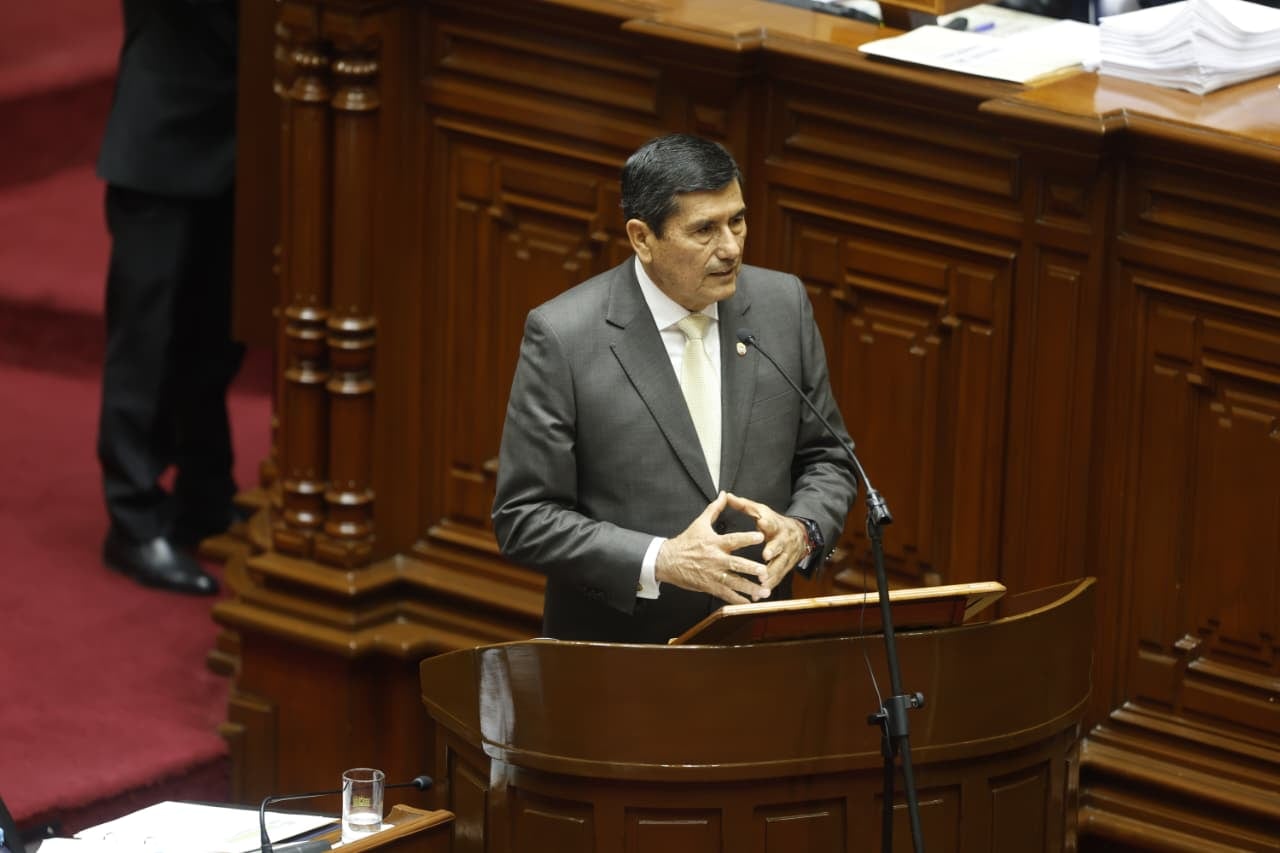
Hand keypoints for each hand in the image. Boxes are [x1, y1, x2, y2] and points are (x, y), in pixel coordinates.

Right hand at [655, 492, 770, 602]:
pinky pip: (726, 594)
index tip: (760, 536)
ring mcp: (713, 574)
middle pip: (736, 565)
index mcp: (715, 543)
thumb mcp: (700, 523)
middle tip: (765, 572)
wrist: (668, 560)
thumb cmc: (685, 541)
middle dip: (752, 569)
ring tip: (765, 592)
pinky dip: (738, 600)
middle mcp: (716, 559)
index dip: (747, 538)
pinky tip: (749, 603)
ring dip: (750, 588)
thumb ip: (715, 508)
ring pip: (734, 583)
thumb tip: (724, 494)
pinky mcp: (709, 586)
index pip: (733, 540)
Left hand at [723, 492, 808, 591]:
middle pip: (779, 547)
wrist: (799, 534)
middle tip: (765, 560)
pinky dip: (769, 587)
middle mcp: (782, 540)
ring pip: (779, 566)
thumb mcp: (760, 511)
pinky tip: (758, 595)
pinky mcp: (785, 567)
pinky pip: (777, 578)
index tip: (762, 524)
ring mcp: (786, 555)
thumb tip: (726, 495)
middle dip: (773, 554)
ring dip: (771, 576)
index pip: (771, 523)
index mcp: (774, 525)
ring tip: (761, 584)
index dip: (767, 524)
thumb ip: (744, 506)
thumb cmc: (773, 522)